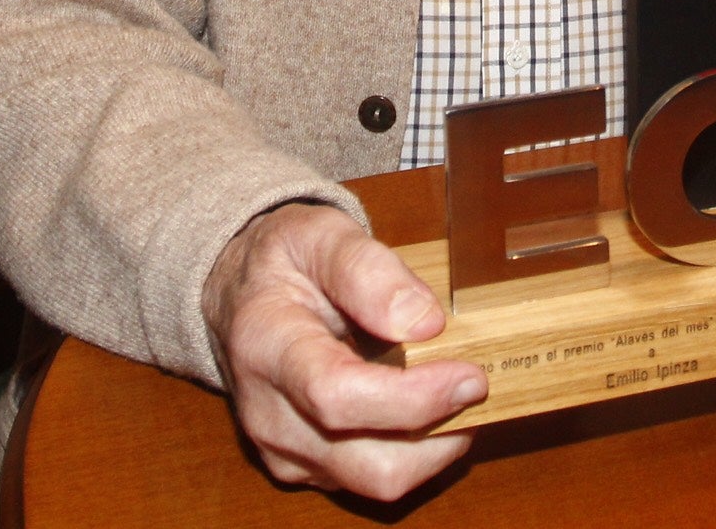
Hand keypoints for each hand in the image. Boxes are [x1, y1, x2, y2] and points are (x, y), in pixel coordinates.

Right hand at [201, 202, 486, 498]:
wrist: (241, 296)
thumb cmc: (283, 261)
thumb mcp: (321, 235)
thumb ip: (368, 271)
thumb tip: (424, 324)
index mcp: (266, 345)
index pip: (337, 395)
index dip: (413, 397)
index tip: (469, 375)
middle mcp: (268, 413)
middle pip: (369, 462)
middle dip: (439, 433)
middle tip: (474, 382)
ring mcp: (284, 449)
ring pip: (379, 480)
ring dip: (433, 444)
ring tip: (451, 389)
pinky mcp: (304, 468)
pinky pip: (373, 479)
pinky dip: (414, 450)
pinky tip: (422, 403)